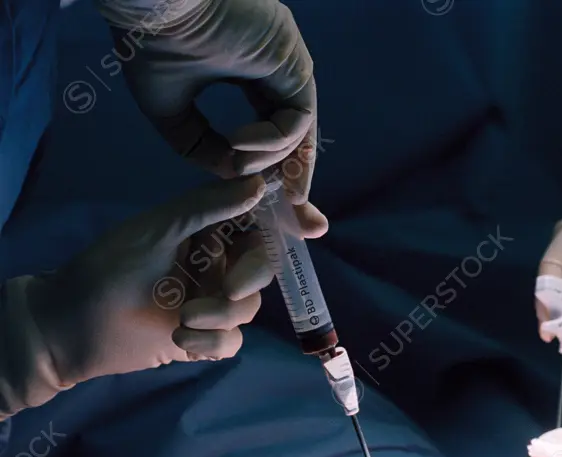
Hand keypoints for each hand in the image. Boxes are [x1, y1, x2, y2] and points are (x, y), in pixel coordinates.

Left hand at [24, 175, 272, 385]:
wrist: (72, 325)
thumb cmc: (109, 267)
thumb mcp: (159, 228)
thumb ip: (211, 206)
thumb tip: (261, 185)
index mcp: (206, 230)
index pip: (257, 221)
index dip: (288, 222)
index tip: (314, 226)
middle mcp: (214, 263)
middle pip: (262, 268)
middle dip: (250, 278)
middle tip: (228, 288)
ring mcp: (211, 301)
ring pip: (248, 308)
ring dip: (221, 316)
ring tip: (184, 319)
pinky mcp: (204, 339)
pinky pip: (233, 341)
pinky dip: (213, 342)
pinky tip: (182, 341)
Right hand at [97, 0, 326, 237]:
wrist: (152, 2)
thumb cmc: (152, 44)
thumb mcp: (171, 110)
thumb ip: (201, 146)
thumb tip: (232, 176)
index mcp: (253, 71)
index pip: (276, 128)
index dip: (276, 168)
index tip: (279, 208)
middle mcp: (278, 68)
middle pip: (299, 134)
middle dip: (299, 181)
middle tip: (302, 222)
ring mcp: (290, 63)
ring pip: (299, 130)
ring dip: (272, 161)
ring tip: (238, 167)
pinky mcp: (294, 62)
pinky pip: (296, 118)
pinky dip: (272, 142)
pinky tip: (240, 147)